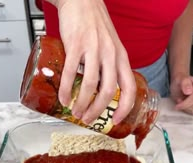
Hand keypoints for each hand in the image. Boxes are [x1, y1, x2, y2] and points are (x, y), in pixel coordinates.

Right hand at [51, 0, 135, 123]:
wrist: (81, 0)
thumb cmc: (95, 25)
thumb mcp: (111, 47)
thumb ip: (109, 68)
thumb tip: (100, 94)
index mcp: (121, 58)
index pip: (129, 88)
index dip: (125, 108)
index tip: (116, 120)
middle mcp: (110, 54)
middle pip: (108, 91)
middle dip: (98, 111)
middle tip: (88, 120)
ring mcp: (94, 49)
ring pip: (91, 85)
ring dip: (82, 103)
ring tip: (75, 112)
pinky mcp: (76, 44)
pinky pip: (72, 72)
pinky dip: (67, 89)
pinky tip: (63, 98)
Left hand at [170, 73, 192, 114]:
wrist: (182, 86)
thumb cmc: (181, 83)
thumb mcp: (180, 81)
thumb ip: (184, 84)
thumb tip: (189, 91)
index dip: (186, 102)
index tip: (178, 103)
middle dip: (186, 105)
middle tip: (179, 102)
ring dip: (187, 108)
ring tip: (183, 102)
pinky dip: (190, 111)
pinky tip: (187, 105)